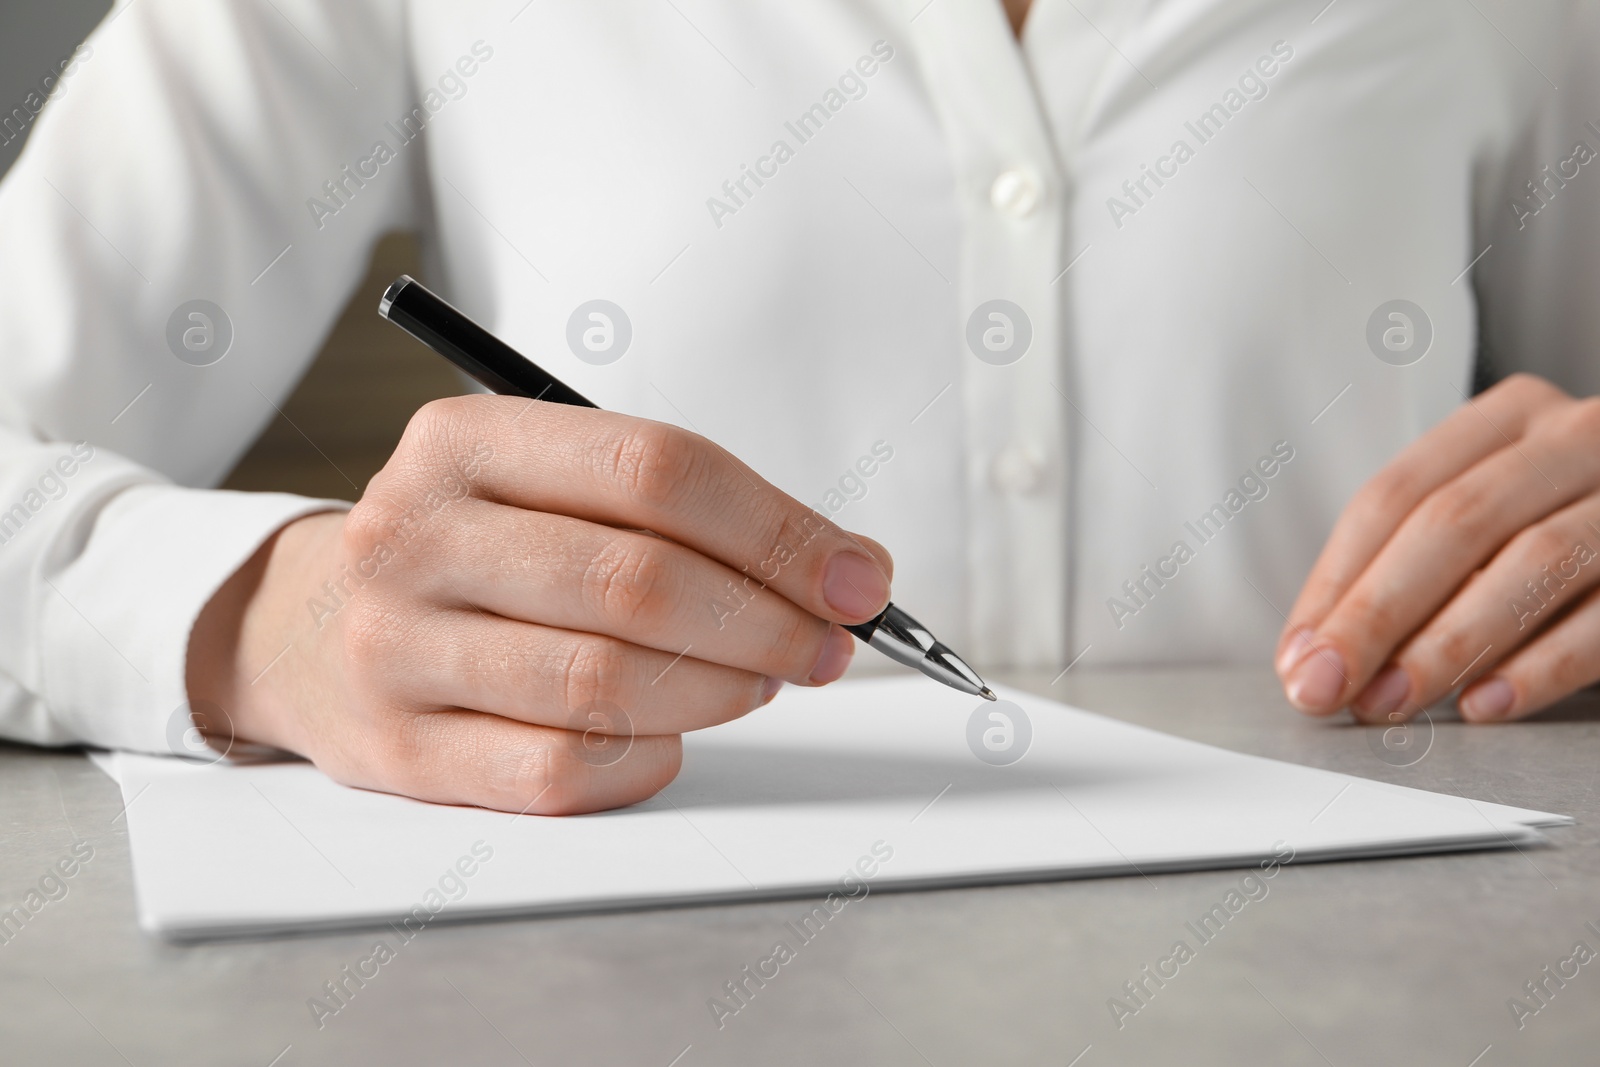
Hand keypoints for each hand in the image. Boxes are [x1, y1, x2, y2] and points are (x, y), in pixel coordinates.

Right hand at [186, 396, 893, 813]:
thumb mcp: (547, 482)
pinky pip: (559, 773)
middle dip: (766, 621)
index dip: (778, 529)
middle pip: (637, 580)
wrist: (308, 626)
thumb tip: (849, 570)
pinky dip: (648, 760)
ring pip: (604, 684)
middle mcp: (414, 534)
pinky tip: (671, 737)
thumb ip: (679, 510)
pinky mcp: (398, 749)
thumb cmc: (475, 547)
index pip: (656, 469)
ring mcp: (395, 647)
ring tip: (757, 681)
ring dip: (719, 691)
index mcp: (464, 439)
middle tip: (826, 645)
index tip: (858, 576)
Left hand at [1276, 373, 1599, 724]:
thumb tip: (1312, 656)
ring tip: (1393, 702)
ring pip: (1532, 562)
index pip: (1395, 495)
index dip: (1337, 581)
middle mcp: (1576, 437)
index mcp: (1508, 417)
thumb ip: (1408, 567)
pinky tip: (1487, 704)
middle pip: (1452, 523)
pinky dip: (1544, 665)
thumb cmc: (1570, 531)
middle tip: (1327, 689)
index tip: (1298, 659)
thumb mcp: (1491, 522)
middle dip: (1377, 615)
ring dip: (1449, 644)